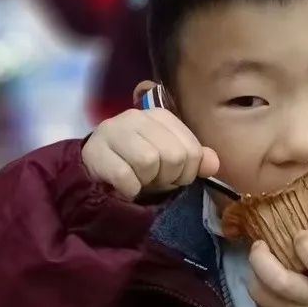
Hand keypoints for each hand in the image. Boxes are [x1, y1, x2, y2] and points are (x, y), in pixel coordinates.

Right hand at [81, 107, 220, 200]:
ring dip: (146, 182)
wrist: (94, 167)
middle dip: (166, 178)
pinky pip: (125, 177)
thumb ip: (194, 159)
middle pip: (173, 157)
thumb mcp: (169, 159)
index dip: (186, 173)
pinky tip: (124, 187)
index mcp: (160, 116)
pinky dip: (129, 189)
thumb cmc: (137, 164)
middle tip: (153, 180)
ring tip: (138, 181)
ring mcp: (114, 131)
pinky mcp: (96, 151)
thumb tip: (213, 164)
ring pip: (148, 162)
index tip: (171, 176)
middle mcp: (137, 117)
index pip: (192, 150)